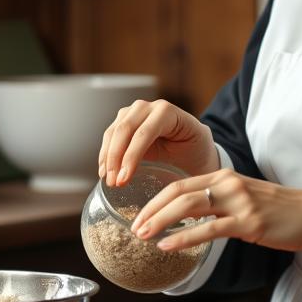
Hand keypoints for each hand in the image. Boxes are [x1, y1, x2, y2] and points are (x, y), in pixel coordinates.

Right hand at [97, 99, 219, 185]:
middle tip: (113, 183)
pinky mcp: (125, 121)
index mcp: (169, 112)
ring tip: (108, 180)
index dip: (131, 156)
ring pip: (113, 131)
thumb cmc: (197, 154)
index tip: (123, 180)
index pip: (144, 132)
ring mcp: (135, 112)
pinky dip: (105, 154)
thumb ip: (176, 166)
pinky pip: (110, 135)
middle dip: (115, 158)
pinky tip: (104, 171)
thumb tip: (162, 194)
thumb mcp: (191, 158)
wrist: (196, 147)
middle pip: (124, 129)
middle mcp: (149, 107)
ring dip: (107, 157)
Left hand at [129, 169, 301, 253]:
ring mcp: (239, 202)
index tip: (138, 215)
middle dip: (151, 210)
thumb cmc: (281, 209)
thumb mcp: (245, 197)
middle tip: (133, 228)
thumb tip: (190, 218)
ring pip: (189, 207)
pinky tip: (168, 245)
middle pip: (178, 193)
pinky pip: (209, 229)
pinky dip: (184, 237)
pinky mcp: (249, 222)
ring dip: (161, 221)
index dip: (154, 199)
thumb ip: (219, 202)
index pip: (179, 184)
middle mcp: (228, 184)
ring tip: (143, 236)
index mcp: (224, 176)